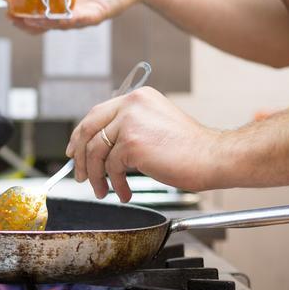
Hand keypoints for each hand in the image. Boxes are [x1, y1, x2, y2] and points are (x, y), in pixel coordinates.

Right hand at [5, 0, 149, 33]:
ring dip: (36, 22)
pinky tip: (47, 17)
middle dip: (21, 17)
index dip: (17, 2)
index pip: (34, 4)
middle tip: (7, 12)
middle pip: (40, 20)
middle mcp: (68, 9)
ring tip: (21, 18)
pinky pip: (75, 21)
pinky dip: (60, 20)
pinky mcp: (95, 15)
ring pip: (54, 24)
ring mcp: (80, 15)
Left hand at [66, 87, 220, 200]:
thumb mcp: (154, 127)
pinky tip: (124, 192)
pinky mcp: (132, 143)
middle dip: (80, 156)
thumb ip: (128, 129)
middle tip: (80, 175)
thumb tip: (98, 148)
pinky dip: (114, 183)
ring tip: (103, 190)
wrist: (214, 157)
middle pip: (89, 129)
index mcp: (137, 97)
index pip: (97, 114)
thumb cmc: (190, 148)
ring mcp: (130, 121)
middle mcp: (131, 104)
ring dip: (97, 176)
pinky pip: (111, 167)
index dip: (81, 135)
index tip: (74, 151)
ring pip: (96, 151)